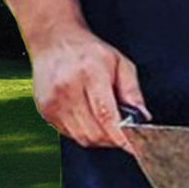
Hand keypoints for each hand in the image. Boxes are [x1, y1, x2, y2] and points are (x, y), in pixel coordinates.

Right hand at [28, 24, 145, 149]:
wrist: (54, 41)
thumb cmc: (88, 51)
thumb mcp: (119, 62)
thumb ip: (132, 90)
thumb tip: (142, 116)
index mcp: (90, 74)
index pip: (106, 115)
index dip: (121, 136)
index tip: (134, 146)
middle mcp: (68, 89)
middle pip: (95, 132)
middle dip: (113, 138)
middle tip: (123, 131)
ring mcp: (54, 103)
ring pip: (82, 138)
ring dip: (99, 138)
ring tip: (106, 122)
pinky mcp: (46, 112)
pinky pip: (70, 135)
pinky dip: (84, 133)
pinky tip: (89, 118)